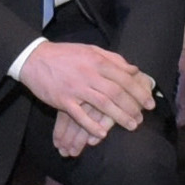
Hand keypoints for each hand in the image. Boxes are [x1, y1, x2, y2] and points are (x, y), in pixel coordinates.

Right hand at [16, 42, 155, 147]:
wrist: (35, 59)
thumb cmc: (64, 55)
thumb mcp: (90, 50)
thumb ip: (113, 59)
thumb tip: (133, 69)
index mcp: (97, 61)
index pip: (124, 77)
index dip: (139, 91)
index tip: (149, 102)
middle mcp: (89, 74)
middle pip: (116, 92)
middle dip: (132, 106)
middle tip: (142, 118)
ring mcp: (76, 88)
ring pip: (103, 104)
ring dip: (119, 117)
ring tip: (131, 126)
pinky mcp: (63, 100)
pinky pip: (80, 116)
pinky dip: (92, 125)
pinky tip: (102, 134)